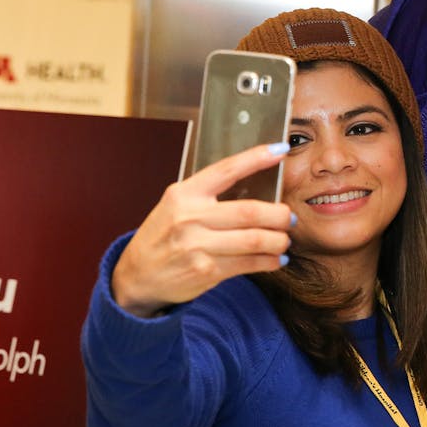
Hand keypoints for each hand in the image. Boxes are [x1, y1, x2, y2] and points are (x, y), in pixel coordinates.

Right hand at [110, 143, 294, 316]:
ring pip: (254, 240)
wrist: (137, 276)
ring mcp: (197, 246)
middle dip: (278, 214)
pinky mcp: (206, 271)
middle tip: (289, 217)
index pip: (227, 169)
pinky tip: (276, 258)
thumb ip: (208, 196)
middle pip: (250, 211)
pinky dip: (269, 261)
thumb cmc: (162, 236)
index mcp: (184, 193)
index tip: (280, 150)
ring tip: (284, 240)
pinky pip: (248, 264)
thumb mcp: (176, 205)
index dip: (256, 158)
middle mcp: (190, 217)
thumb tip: (257, 187)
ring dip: (278, 240)